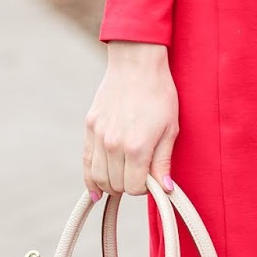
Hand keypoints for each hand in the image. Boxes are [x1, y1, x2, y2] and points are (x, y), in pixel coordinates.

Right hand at [83, 41, 178, 197]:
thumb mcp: (170, 128)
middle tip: (140, 173)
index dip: (145, 187)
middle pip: (117, 185)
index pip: (134, 188)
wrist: (137, 64)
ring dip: (112, 184)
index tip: (152, 178)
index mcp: (137, 147)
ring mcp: (98, 136)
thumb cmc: (159, 94)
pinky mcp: (89, 127)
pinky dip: (90, 180)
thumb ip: (163, 162)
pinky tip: (96, 192)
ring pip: (99, 178)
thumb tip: (165, 189)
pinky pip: (86, 163)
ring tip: (123, 178)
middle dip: (129, 185)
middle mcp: (114, 145)